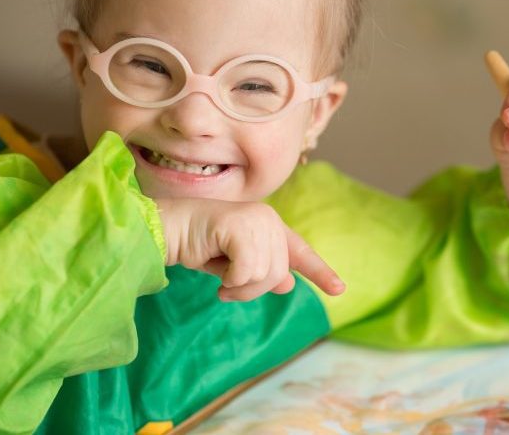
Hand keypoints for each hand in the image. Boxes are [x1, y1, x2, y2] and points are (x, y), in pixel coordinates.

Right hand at [155, 198, 344, 300]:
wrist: (169, 230)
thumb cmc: (197, 244)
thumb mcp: (234, 265)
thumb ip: (261, 271)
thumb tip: (288, 283)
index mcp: (270, 225)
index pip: (300, 252)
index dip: (320, 271)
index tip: (340, 289)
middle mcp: (269, 219)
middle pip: (278, 273)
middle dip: (252, 289)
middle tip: (227, 288)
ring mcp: (257, 220)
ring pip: (264, 275)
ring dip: (239, 287)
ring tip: (221, 279)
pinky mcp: (242, 226)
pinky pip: (247, 271)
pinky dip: (230, 279)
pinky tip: (215, 270)